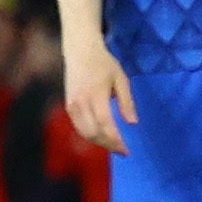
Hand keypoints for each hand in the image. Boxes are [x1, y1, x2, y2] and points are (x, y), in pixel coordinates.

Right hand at [61, 38, 136, 156]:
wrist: (80, 51)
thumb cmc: (104, 63)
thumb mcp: (121, 79)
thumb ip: (127, 102)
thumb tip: (133, 123)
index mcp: (96, 94)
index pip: (105, 124)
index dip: (116, 140)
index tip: (127, 150)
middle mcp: (81, 102)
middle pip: (93, 132)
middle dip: (108, 145)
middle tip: (122, 151)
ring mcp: (72, 104)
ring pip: (84, 132)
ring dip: (99, 142)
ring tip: (113, 146)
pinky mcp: (68, 105)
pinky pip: (78, 126)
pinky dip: (89, 136)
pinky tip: (101, 137)